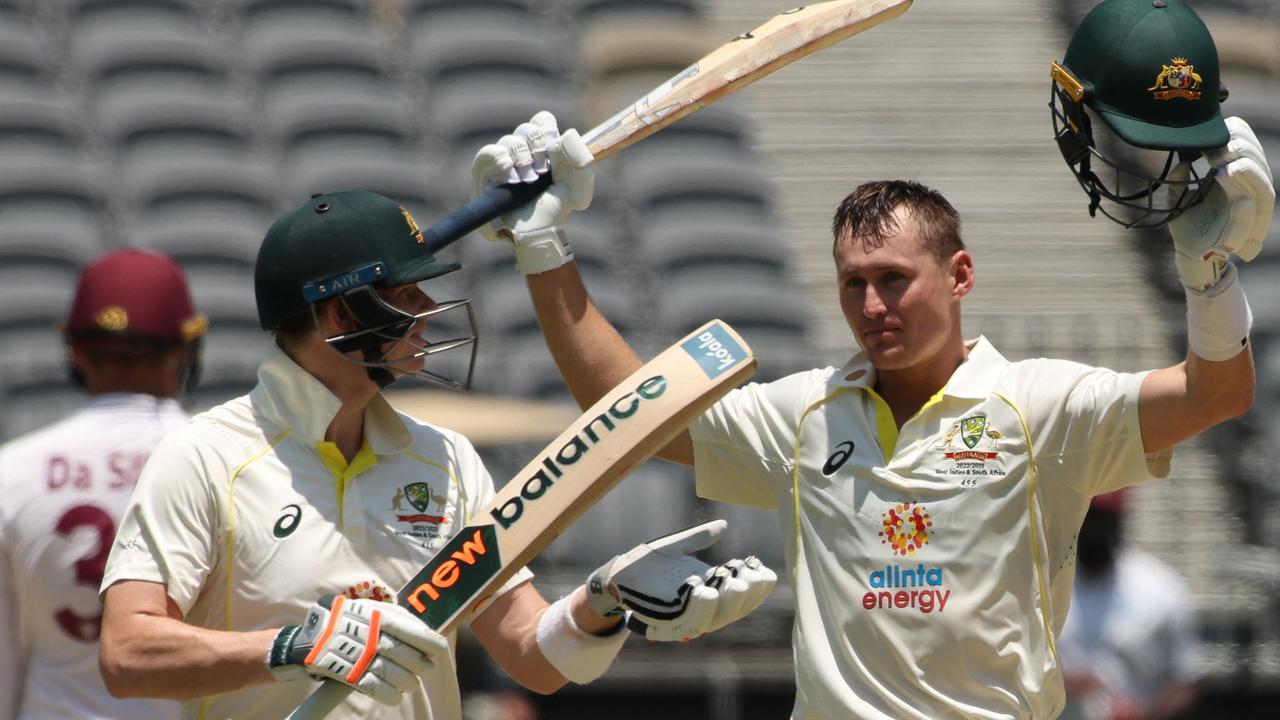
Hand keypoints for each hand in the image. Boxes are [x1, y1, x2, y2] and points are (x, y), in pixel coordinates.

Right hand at [269, 595, 446, 705]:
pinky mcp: (346, 672)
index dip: (429, 642)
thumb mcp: (369, 610)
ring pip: (392, 671)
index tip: (439, 651)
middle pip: (404, 653)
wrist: (305, 640)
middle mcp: (369, 632)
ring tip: (412, 684)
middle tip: (427, 670)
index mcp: (377, 614)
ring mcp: (356, 653)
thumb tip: (425, 631)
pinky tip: (396, 697)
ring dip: (407, 682)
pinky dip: (388, 694)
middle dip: (421, 665)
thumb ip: (395, 618)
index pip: (412, 629)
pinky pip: (373, 686)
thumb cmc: (345, 623)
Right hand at [469, 111, 594, 274]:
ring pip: (508, 141)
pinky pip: (486, 155)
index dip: (547, 128)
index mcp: (543, 150)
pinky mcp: (484, 175)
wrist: (538, 232)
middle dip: (536, 147)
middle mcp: (522, 153)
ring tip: (526, 180)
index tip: (553, 147)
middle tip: (541, 171)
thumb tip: (568, 133)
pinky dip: (498, 157)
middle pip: (526, 129)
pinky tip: (508, 171)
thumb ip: (581, 160)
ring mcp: (502, 162)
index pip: (541, 122)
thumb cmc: (555, 210)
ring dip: (521, 157)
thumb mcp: (577, 188)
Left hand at [585, 519, 777, 641]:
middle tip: (753, 575)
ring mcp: (685, 615)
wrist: (618, 573)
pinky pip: (688, 620)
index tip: (764, 569)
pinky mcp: (667, 620)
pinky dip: (699, 607)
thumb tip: (724, 524)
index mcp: (708, 588)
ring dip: (726, 602)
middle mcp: (700, 606)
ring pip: (714, 617)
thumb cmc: (647, 562)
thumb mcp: (678, 546)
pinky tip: (706, 590)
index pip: (740, 593)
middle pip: (732, 609)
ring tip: (735, 583)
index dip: (755, 586)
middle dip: (746, 594)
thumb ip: (699, 537)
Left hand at [1171, 116, 1274, 289]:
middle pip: (1256, 159)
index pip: (1247, 148)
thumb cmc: (1187, 227)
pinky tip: (1230, 170)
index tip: (1220, 125)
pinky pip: (1252, 201)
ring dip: (1244, 162)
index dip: (1239, 133)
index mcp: (1236, 180)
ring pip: (1260, 179)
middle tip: (1219, 140)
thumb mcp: (1179, 198)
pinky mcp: (1248, 223)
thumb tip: (1180, 160)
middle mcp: (1250, 190)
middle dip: (1241, 144)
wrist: (1189, 255)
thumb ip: (1180, 179)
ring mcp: (1252, 207)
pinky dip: (1244, 183)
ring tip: (1224, 153)